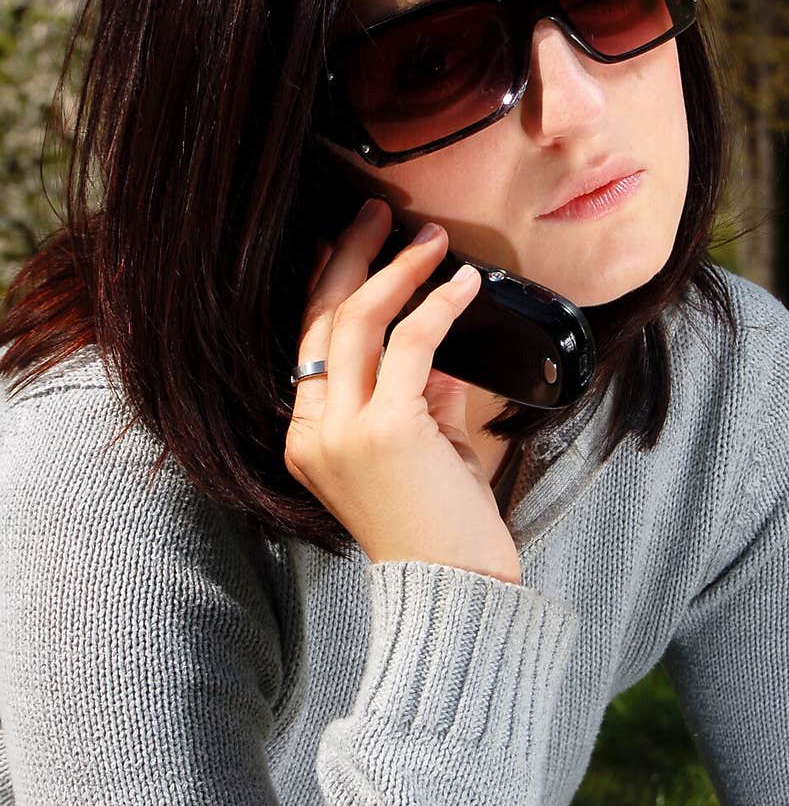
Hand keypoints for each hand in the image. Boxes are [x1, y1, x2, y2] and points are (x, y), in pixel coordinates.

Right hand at [285, 198, 521, 584]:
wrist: (456, 593)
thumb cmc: (442, 528)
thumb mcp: (422, 448)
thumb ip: (420, 392)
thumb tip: (434, 336)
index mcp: (307, 440)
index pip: (310, 344)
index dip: (328, 286)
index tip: (348, 244)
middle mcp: (313, 433)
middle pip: (322, 320)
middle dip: (349, 256)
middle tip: (376, 213)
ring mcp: (343, 432)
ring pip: (358, 321)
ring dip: (397, 270)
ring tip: (430, 238)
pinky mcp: (386, 430)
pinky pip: (410, 344)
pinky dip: (439, 306)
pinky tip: (464, 283)